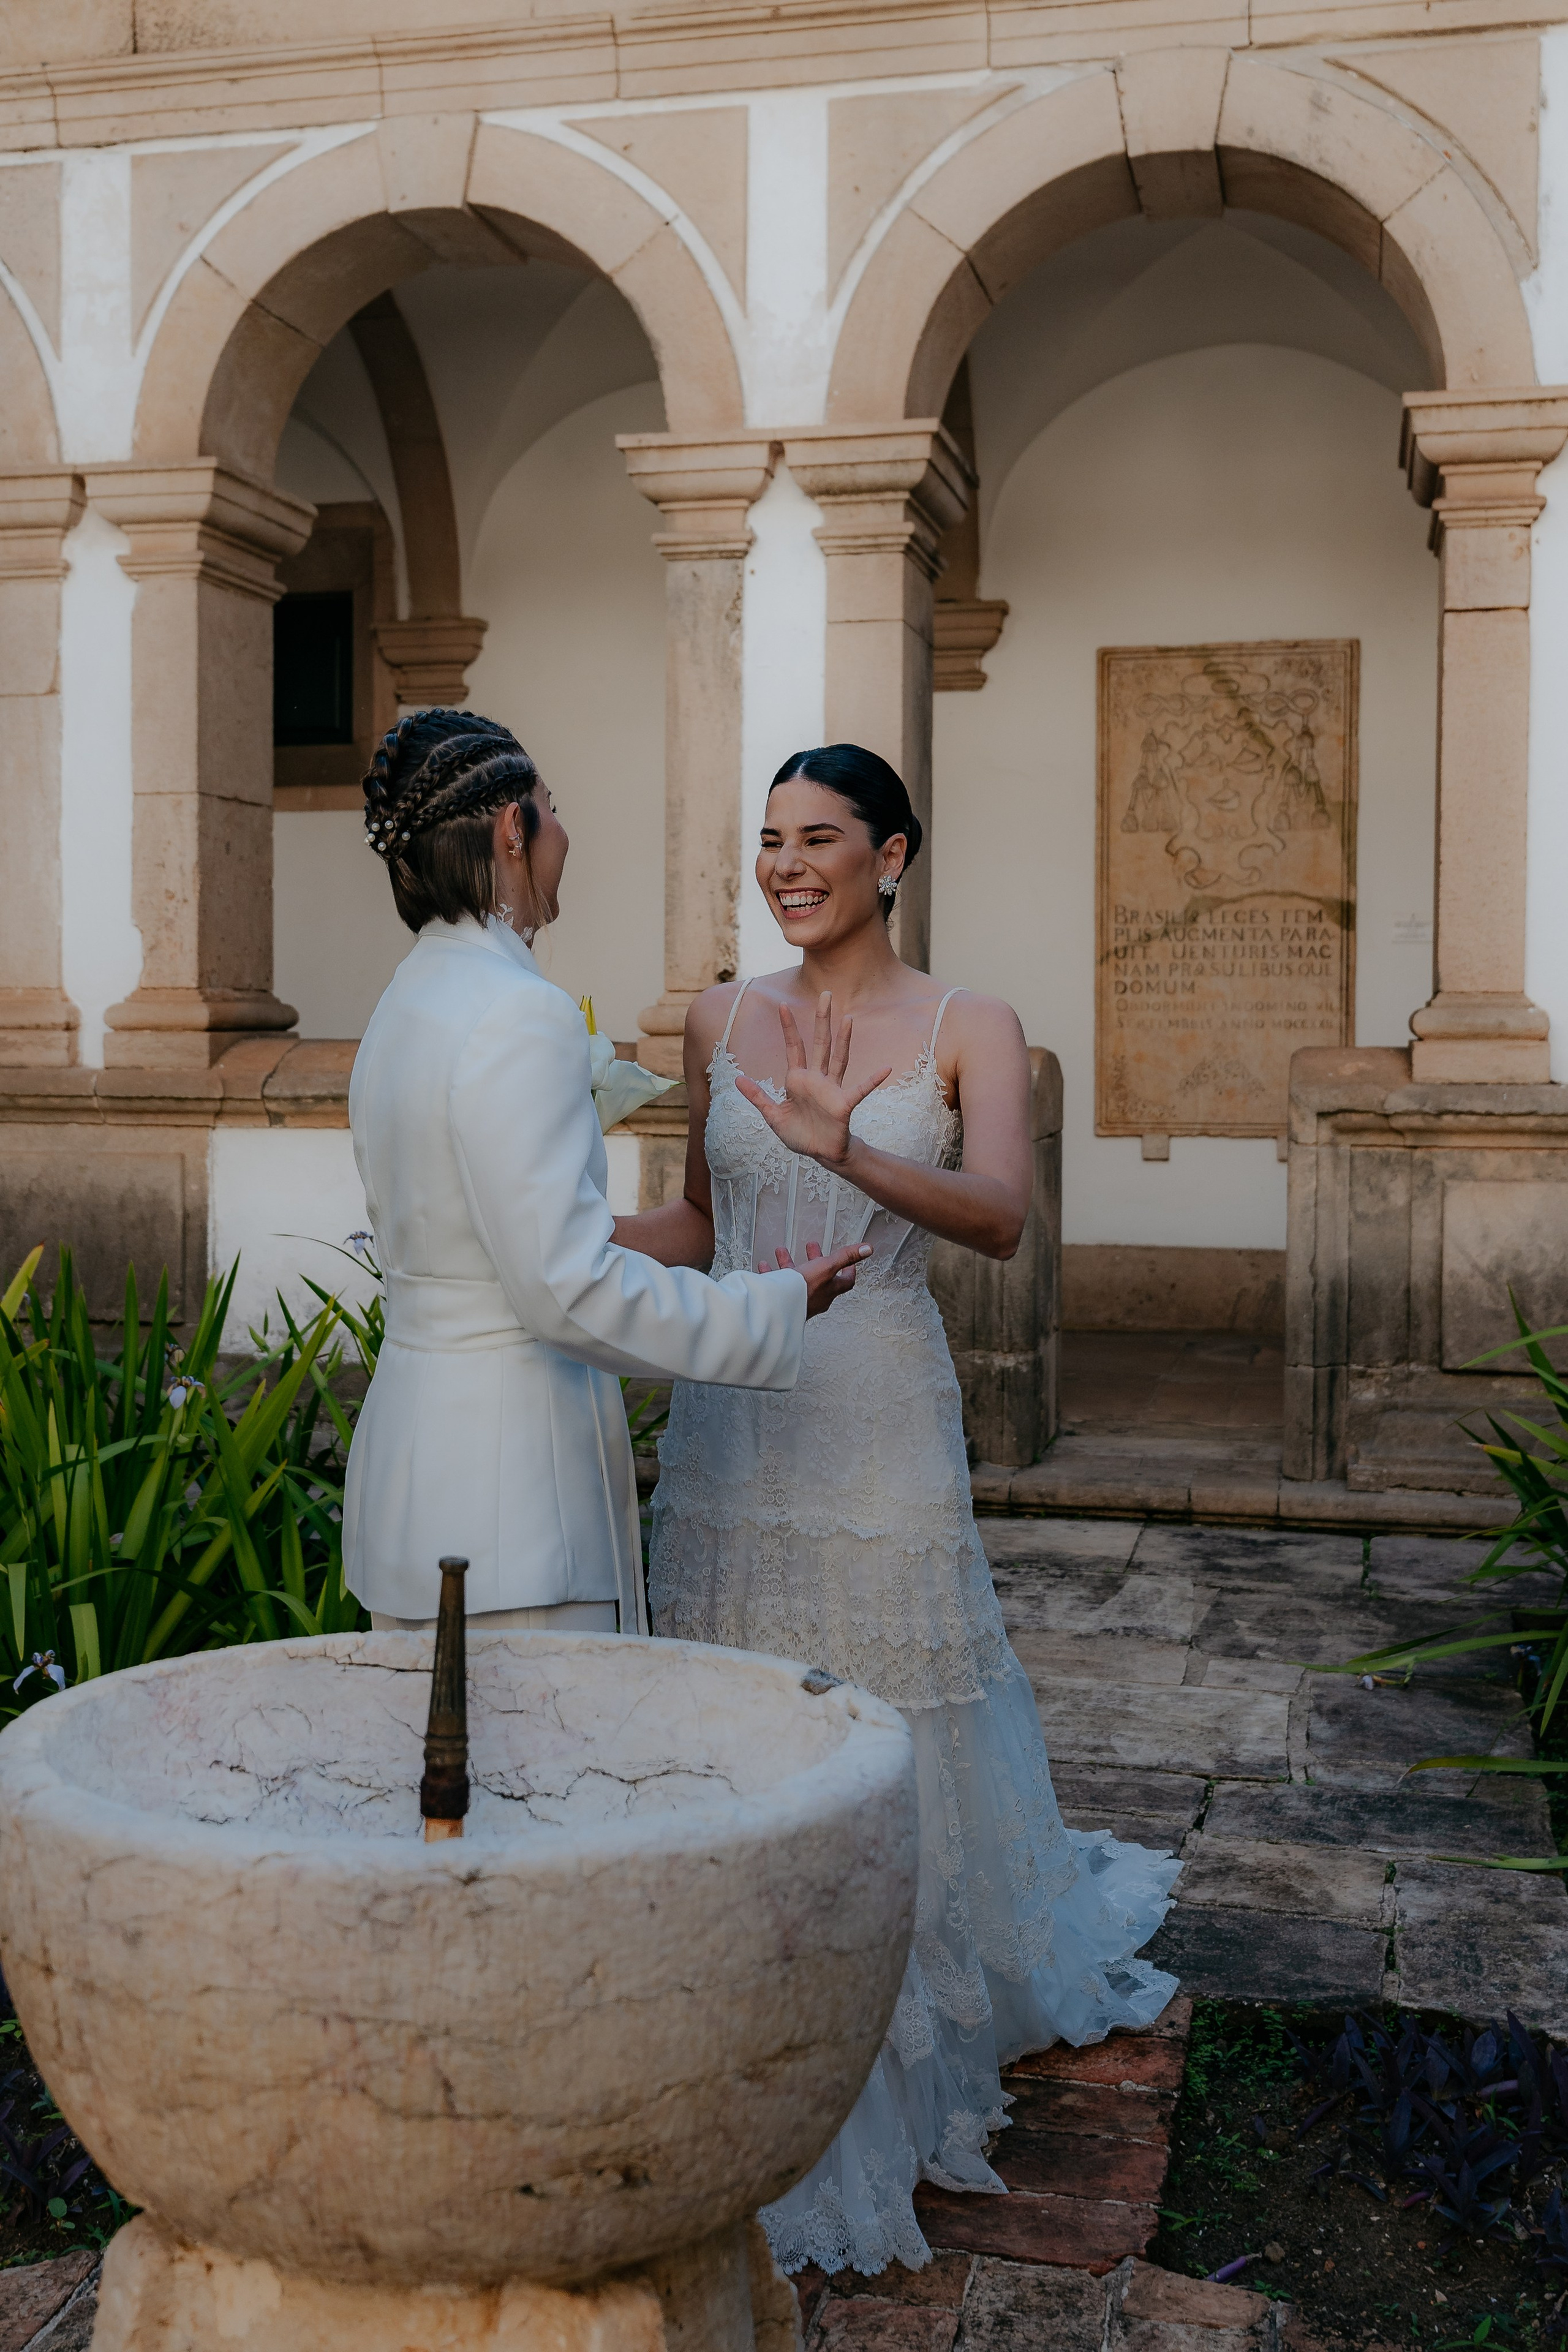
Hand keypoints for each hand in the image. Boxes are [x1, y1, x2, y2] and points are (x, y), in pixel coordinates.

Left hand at [734, 995, 890, 1170]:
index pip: (793, 1047)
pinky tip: (885, 1069)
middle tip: (826, 995)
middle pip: (820, 1043)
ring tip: (848, 1019)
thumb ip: (757, 1097)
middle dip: (822, 1020)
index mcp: (798, 1080)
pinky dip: (872, 1080)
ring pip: (838, 1059)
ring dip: (844, 1040)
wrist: (821, 1153)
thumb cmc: (800, 1134)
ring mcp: (832, 1089)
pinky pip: (860, 1089)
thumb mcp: (773, 1116)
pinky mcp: (844, 1104)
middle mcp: (816, 1079)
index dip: (789, 1028)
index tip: (783, 1006)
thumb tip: (737, 1079)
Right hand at [759, 1240, 871, 1319]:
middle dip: (815, 1259)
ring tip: (782, 1252)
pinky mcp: (784, 1301)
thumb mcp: (827, 1266)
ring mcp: (800, 1300)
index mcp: (830, 1289)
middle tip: (812, 1248)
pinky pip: (779, 1285)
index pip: (846, 1280)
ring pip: (797, 1279)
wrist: (778, 1307)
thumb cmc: (804, 1291)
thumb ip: (846, 1256)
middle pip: (820, 1276)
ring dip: (790, 1264)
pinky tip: (766, 1266)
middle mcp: (817, 1297)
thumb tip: (867, 1249)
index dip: (849, 1269)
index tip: (848, 1261)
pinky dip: (773, 1274)